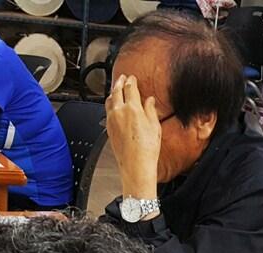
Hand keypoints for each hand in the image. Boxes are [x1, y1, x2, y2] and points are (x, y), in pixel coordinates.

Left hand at [104, 74, 161, 198]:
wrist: (135, 166)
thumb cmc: (146, 150)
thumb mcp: (155, 127)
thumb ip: (150, 110)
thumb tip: (149, 101)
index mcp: (132, 108)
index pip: (130, 88)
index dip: (131, 80)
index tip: (132, 77)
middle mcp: (119, 112)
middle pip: (117, 91)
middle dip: (120, 82)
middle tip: (122, 78)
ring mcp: (111, 120)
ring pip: (109, 100)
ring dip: (113, 92)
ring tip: (115, 89)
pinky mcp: (108, 129)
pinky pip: (107, 111)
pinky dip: (110, 104)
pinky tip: (113, 105)